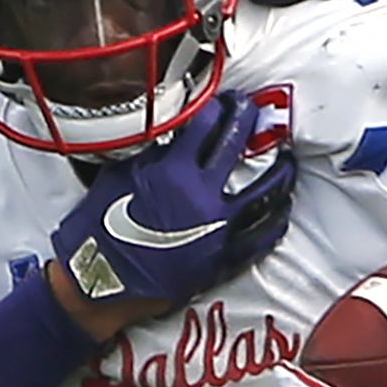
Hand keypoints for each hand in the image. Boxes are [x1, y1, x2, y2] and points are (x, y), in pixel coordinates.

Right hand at [49, 88, 295, 316]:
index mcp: (173, 172)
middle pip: (237, 147)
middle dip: (249, 121)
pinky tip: (282, 213)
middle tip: (255, 112)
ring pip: (264, 195)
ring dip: (279, 173)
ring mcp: (217, 230)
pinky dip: (273, 223)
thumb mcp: (116, 178)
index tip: (225, 101)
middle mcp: (202, 196)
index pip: (206, 125)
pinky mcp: (221, 261)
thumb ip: (148, 155)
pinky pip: (259, 239)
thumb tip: (170, 137)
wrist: (98, 285)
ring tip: (287, 161)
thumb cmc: (98, 232)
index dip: (219, 107)